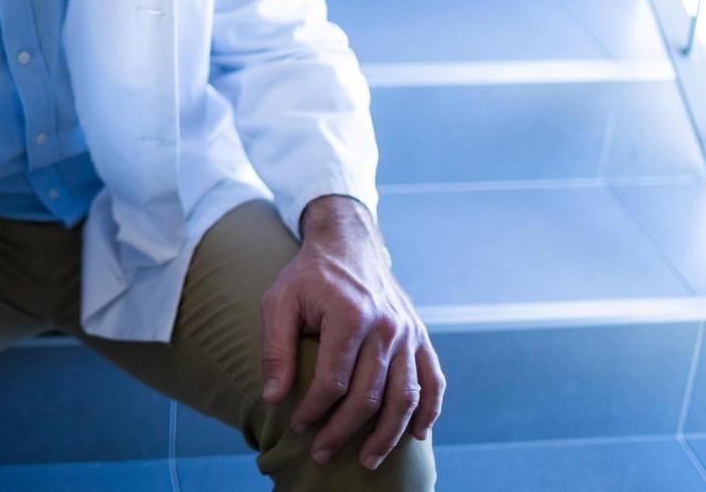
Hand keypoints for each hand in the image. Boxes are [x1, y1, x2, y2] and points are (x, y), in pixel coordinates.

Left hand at [259, 195, 443, 469]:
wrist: (349, 244)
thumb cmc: (308, 277)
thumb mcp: (279, 302)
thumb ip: (275, 350)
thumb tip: (273, 398)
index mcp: (350, 315)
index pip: (334, 381)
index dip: (313, 410)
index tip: (296, 425)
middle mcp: (387, 326)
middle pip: (369, 396)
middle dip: (343, 432)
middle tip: (320, 454)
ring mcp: (408, 332)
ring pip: (405, 397)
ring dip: (387, 435)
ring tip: (367, 461)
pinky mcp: (419, 336)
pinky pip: (432, 380)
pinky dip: (429, 411)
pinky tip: (416, 436)